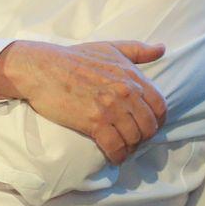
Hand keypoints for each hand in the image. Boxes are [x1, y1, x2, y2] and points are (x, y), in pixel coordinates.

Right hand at [0, 40, 167, 164]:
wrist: (43, 68)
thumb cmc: (75, 57)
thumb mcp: (110, 48)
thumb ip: (138, 50)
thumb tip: (161, 48)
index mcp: (132, 76)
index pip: (159, 106)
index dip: (158, 120)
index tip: (149, 125)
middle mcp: (126, 92)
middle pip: (149, 126)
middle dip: (144, 137)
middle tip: (134, 140)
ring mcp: (111, 108)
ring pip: (134, 139)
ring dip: (130, 148)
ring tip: (123, 148)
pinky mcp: (94, 122)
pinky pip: (115, 147)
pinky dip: (118, 156)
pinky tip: (114, 157)